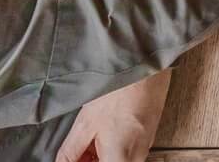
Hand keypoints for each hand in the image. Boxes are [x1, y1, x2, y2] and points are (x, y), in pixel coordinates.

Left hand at [54, 67, 170, 161]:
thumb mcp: (85, 122)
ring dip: (100, 156)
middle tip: (76, 152)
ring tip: (88, 140)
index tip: (71, 158)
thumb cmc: (120, 89)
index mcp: (119, 159)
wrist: (147, 66)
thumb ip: (70, 151)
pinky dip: (112, 149)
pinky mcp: (148, 137)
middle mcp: (136, 158)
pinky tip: (102, 134)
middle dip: (89, 161)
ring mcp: (145, 148)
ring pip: (116, 161)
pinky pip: (128, 153)